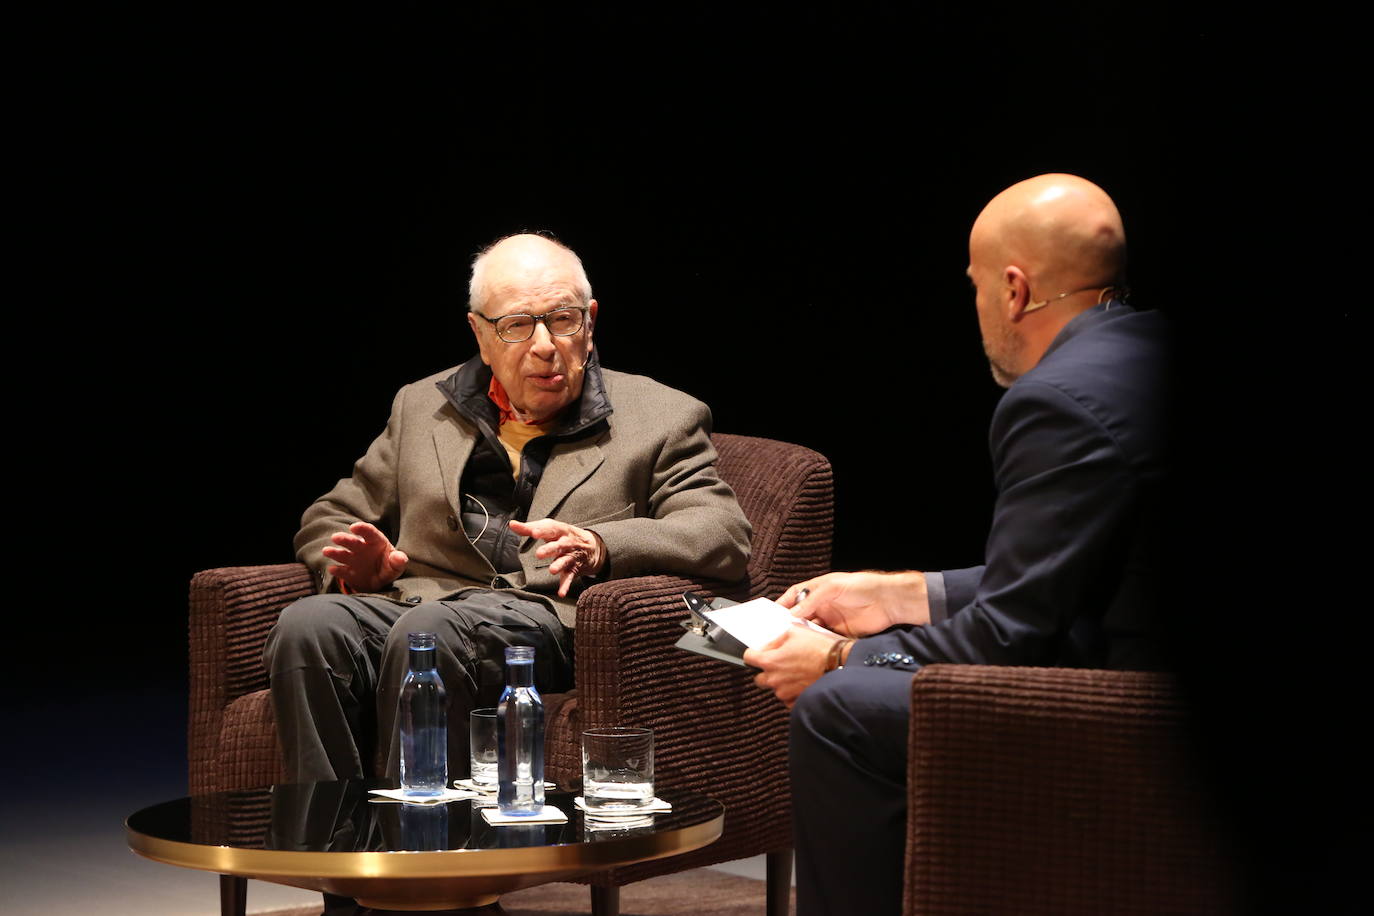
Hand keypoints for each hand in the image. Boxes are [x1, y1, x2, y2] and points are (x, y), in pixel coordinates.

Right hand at [322, 521, 407, 591]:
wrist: (379, 580)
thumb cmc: (389, 566)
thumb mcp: (397, 565)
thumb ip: (399, 561)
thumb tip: (400, 558)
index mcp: (375, 541)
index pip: (369, 532)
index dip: (362, 528)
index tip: (354, 527)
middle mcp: (361, 548)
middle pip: (352, 542)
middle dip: (344, 539)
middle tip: (335, 537)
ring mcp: (353, 560)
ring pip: (342, 555)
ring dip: (334, 553)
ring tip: (326, 551)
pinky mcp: (347, 572)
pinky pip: (341, 571)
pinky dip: (337, 571)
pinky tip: (332, 569)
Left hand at [509, 518, 605, 596]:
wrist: (591, 546)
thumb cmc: (563, 535)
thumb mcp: (549, 528)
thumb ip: (529, 528)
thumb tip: (512, 524)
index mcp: (560, 530)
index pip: (551, 529)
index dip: (543, 530)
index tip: (534, 532)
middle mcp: (566, 543)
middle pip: (558, 545)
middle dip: (550, 549)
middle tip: (539, 553)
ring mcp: (570, 556)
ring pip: (565, 561)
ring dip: (559, 565)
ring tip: (552, 570)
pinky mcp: (573, 569)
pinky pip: (569, 577)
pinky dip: (565, 585)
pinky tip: (561, 592)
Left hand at [743, 624, 844, 707]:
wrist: (839, 665)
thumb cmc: (819, 648)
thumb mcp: (794, 632)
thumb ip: (775, 639)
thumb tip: (767, 645)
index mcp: (770, 661)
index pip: (748, 658)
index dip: (753, 654)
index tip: (758, 653)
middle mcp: (774, 680)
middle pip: (758, 678)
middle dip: (765, 671)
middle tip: (779, 664)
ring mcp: (784, 693)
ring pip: (774, 688)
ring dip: (781, 682)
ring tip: (796, 672)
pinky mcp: (795, 702)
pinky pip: (787, 698)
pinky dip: (792, 691)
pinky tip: (802, 682)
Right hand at [779, 570, 929, 637]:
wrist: (888, 602)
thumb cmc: (860, 586)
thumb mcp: (832, 587)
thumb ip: (811, 601)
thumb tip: (791, 615)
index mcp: (816, 591)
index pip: (792, 597)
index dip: (780, 606)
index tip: (768, 618)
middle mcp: (820, 606)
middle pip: (798, 617)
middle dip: (787, 626)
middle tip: (774, 637)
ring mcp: (829, 621)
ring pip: (809, 631)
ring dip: (800, 638)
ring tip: (786, 646)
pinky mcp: (838, 634)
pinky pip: (822, 641)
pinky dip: (814, 646)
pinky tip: (806, 652)